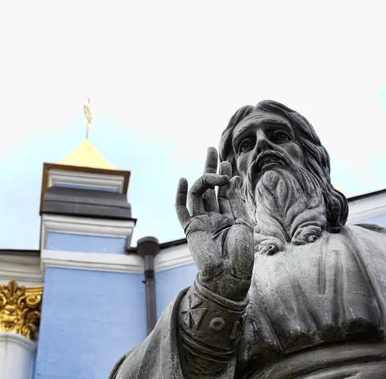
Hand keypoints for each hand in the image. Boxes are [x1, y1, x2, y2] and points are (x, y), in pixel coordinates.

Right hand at [175, 147, 254, 301]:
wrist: (228, 276)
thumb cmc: (241, 254)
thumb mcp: (244, 223)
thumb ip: (237, 200)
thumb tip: (234, 178)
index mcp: (229, 218)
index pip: (225, 191)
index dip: (226, 176)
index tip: (228, 162)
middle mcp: (214, 217)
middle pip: (209, 187)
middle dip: (210, 168)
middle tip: (211, 149)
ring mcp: (201, 222)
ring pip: (198, 194)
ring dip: (204, 178)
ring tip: (214, 170)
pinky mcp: (190, 228)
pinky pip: (181, 209)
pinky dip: (179, 195)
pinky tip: (182, 180)